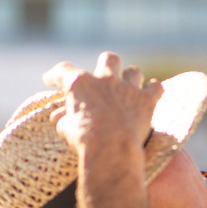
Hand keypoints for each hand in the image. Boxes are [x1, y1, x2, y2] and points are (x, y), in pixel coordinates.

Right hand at [43, 51, 162, 153]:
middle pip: (108, 59)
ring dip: (132, 77)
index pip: (63, 71)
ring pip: (134, 72)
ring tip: (131, 85)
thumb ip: (64, 119)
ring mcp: (127, 89)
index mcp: (79, 84)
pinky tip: (154, 91)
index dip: (55, 75)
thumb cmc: (84, 141)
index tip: (50, 79)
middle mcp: (104, 79)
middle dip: (107, 64)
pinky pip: (156, 88)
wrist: (111, 149)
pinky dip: (155, 89)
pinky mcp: (146, 101)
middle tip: (105, 73)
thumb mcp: (66, 129)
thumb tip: (58, 117)